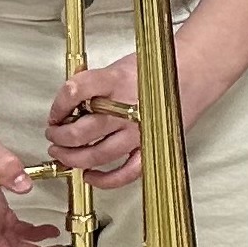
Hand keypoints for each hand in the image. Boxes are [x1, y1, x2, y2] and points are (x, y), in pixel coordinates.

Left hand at [46, 31, 232, 190]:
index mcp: (116, 82)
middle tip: (53, 136)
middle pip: (81, 131)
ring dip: (73, 158)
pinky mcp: (150, 148)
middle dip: (59, 137)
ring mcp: (139, 132)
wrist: (193, 73)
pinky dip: (103, 179)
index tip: (54, 112)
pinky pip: (124, 173)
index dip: (58, 105)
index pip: (75, 92)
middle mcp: (127, 108)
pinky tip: (90, 175)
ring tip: (64, 154)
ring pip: (96, 155)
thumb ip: (92, 84)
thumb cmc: (156, 69)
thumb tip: (66, 102)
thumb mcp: (118, 67)